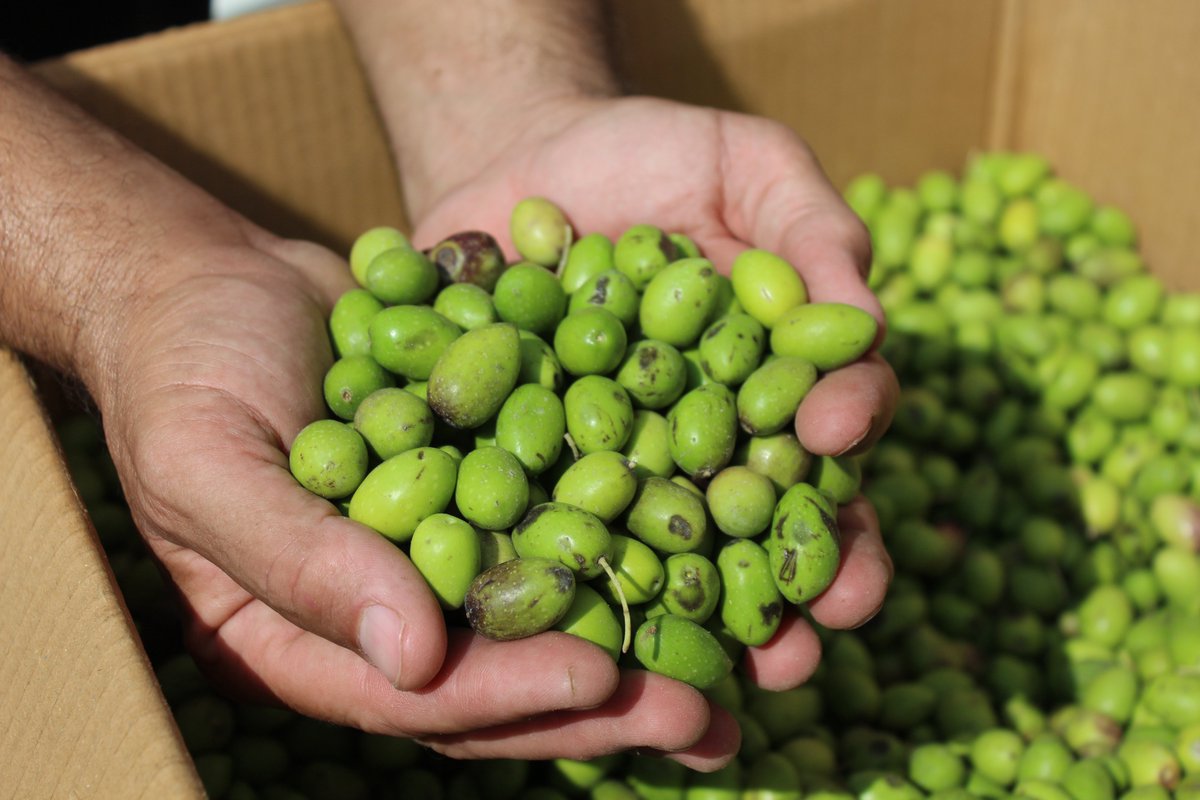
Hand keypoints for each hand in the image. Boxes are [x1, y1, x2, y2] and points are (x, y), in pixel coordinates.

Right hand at [96, 233, 672, 764]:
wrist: (212, 278)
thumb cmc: (183, 370)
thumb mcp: (208, 463)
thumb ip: (299, 562)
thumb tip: (415, 660)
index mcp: (305, 637)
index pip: (414, 698)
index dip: (509, 695)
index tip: (603, 680)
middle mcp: (381, 610)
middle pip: (500, 678)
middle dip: (603, 698)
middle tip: (704, 715)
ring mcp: (435, 552)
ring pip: (547, 615)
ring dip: (640, 637)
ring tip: (741, 663)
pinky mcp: (481, 487)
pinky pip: (558, 525)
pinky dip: (630, 537)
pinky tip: (710, 543)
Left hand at [408, 95, 897, 762]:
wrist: (518, 156)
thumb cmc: (650, 157)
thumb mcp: (747, 164)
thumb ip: (813, 230)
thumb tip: (866, 321)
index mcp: (773, 388)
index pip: (829, 430)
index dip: (843, 440)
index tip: (830, 439)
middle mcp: (706, 446)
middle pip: (759, 527)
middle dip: (787, 585)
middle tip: (806, 640)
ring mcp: (619, 470)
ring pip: (664, 559)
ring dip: (691, 624)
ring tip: (711, 681)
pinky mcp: (532, 476)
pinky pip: (550, 533)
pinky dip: (563, 580)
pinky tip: (572, 625)